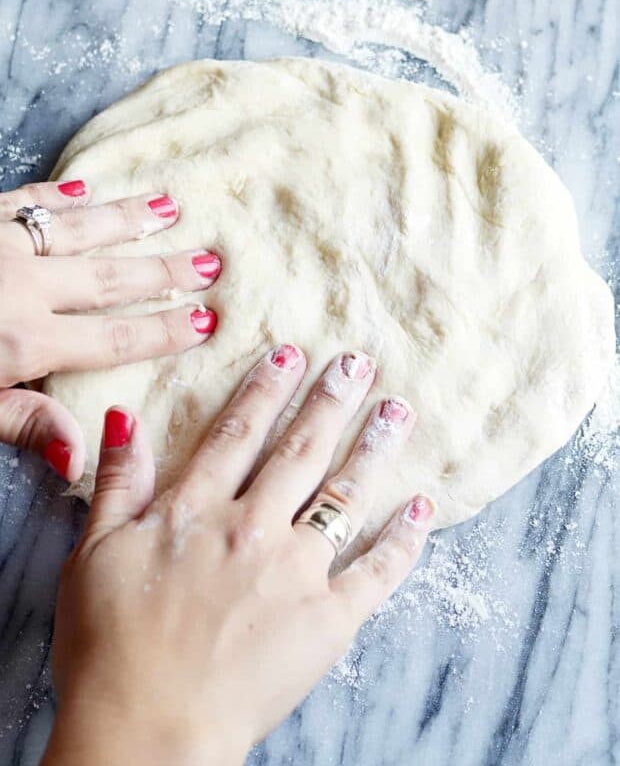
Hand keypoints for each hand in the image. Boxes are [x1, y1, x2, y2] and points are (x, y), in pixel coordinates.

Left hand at [0, 179, 220, 480]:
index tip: (208, 320)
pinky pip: (25, 200)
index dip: (165, 330)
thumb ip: (24, 423)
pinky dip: (58, 196)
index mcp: (25, 340)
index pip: (115, 335)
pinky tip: (87, 188)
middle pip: (111, 277)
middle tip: (212, 259)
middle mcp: (24, 284)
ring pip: (79, 228)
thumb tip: (86, 453)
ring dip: (128, 219)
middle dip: (166, 270)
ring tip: (171, 207)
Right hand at [43, 345, 433, 765]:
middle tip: (361, 362)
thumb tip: (124, 417)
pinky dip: (404, 537)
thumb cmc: (111, 648)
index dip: (267, 387)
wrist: (149, 731)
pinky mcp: (330, 618)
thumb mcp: (95, 554)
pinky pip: (377, 569)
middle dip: (332, 400)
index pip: (239, 432)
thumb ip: (118, 483)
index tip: (293, 352)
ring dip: (374, 448)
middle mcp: (254, 528)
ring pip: (344, 495)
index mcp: (198, 511)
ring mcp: (297, 571)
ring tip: (398, 411)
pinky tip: (423, 505)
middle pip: (301, 450)